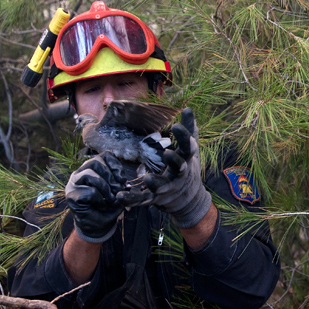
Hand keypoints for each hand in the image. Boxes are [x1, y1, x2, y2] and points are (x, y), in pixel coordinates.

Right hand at [65, 152, 126, 242]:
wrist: (95, 228)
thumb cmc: (105, 210)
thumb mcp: (117, 197)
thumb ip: (122, 188)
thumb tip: (126, 184)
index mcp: (92, 170)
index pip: (104, 156)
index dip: (115, 165)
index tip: (123, 179)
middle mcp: (80, 173)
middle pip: (95, 162)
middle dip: (110, 176)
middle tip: (118, 190)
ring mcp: (73, 184)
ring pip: (90, 174)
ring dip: (105, 187)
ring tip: (110, 199)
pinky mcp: (71, 195)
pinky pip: (90, 192)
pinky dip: (100, 200)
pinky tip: (101, 206)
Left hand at [121, 108, 211, 227]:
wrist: (187, 199)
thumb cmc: (185, 167)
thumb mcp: (188, 150)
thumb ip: (188, 130)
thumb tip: (188, 108)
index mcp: (186, 160)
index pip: (188, 148)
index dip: (184, 137)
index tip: (176, 126)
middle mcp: (178, 175)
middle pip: (179, 168)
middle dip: (174, 161)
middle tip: (167, 153)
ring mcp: (167, 188)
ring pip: (162, 186)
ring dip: (155, 183)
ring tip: (147, 178)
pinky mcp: (154, 198)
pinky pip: (142, 199)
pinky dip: (131, 199)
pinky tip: (119, 196)